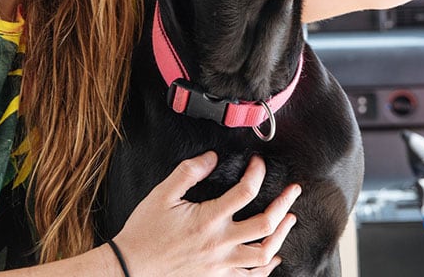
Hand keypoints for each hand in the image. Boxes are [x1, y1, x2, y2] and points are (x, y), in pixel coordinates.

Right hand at [111, 152, 300, 275]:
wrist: (131, 267)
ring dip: (280, 235)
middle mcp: (219, 243)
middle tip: (292, 190)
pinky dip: (266, 268)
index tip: (257, 163)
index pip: (246, 192)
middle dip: (284, 204)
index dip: (257, 173)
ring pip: (264, 254)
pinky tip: (273, 257)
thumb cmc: (144, 231)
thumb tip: (212, 157)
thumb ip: (189, 172)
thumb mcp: (162, 195)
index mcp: (208, 219)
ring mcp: (220, 264)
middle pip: (265, 225)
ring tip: (288, 219)